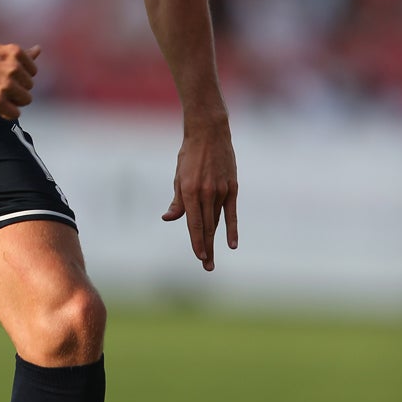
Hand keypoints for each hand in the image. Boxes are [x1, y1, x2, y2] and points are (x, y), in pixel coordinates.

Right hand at [0, 42, 38, 119]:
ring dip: (14, 101)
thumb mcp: (0, 50)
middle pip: (29, 87)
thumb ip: (22, 54)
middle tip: (1, 88)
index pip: (32, 72)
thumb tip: (38, 49)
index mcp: (15, 53)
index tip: (8, 77)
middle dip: (17, 89)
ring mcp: (6, 86)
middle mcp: (13, 69)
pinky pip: (15, 113)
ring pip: (25, 100)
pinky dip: (8, 113)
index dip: (20, 77)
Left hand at [162, 119, 238, 270]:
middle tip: (207, 267)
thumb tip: (169, 219)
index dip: (196, 242)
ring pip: (217, 222)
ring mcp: (221, 191)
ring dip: (215, 241)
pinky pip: (232, 212)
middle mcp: (206, 193)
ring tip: (212, 258)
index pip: (194, 223)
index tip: (198, 257)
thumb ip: (177, 202)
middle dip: (205, 248)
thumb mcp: (178, 178)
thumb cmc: (189, 157)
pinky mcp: (232, 187)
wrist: (209, 135)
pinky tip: (232, 244)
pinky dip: (232, 228)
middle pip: (207, 227)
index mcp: (189, 191)